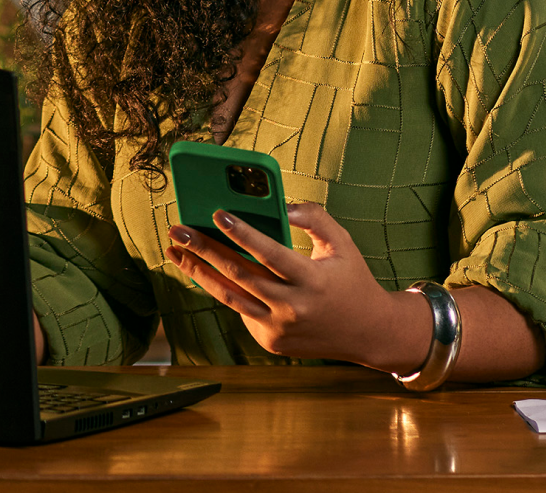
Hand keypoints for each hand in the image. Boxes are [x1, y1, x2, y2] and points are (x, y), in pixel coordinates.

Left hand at [165, 202, 429, 372]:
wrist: (370, 333)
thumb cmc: (351, 279)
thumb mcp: (341, 243)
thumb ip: (313, 217)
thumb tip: (280, 205)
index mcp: (313, 280)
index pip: (271, 254)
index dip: (243, 234)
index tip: (217, 213)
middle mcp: (295, 308)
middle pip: (240, 275)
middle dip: (204, 250)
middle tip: (178, 230)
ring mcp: (281, 329)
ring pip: (230, 297)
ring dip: (198, 272)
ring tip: (175, 251)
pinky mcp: (272, 342)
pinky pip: (241, 311)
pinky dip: (223, 289)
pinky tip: (204, 270)